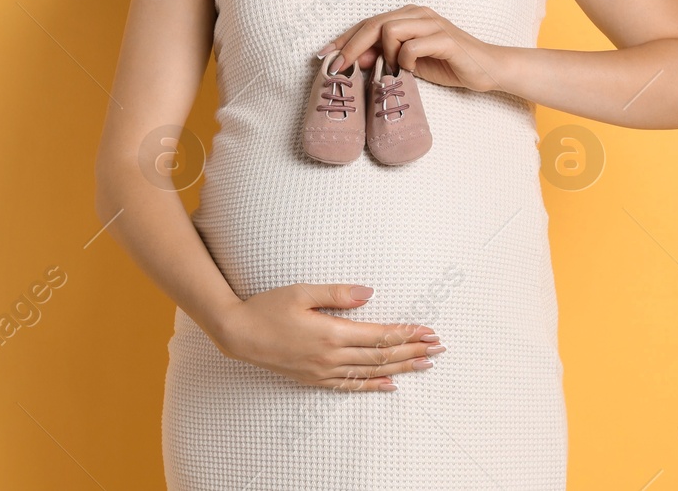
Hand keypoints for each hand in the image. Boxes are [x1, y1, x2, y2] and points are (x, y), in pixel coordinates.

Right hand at [212, 283, 443, 390]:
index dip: (406, 333)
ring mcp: (323, 371)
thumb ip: (337, 294)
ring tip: (424, 365)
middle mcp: (331, 356)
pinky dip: (373, 386)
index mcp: (331, 333)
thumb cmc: (268, 307)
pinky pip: (350, 385)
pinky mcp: (314, 379)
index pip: (379, 335)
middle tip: (438, 348)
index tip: (428, 331)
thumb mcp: (301, 292)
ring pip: (371, 373)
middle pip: (381, 356)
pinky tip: (390, 384)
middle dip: (412, 351)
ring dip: (400, 368)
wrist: (239, 334)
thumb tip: (370, 293)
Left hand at [317, 5, 503, 92]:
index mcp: (408, 16)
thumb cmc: (447, 64)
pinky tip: (410, 72)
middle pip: (373, 23)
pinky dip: (405, 61)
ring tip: (392, 71)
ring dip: (384, 55)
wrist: (487, 69)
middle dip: (351, 46)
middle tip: (339, 68)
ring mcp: (432, 23)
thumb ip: (385, 57)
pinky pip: (412, 46)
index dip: (343, 39)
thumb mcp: (409, 63)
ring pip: (390, 30)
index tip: (324, 56)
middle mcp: (418, 13)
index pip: (367, 23)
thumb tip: (355, 60)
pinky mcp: (445, 39)